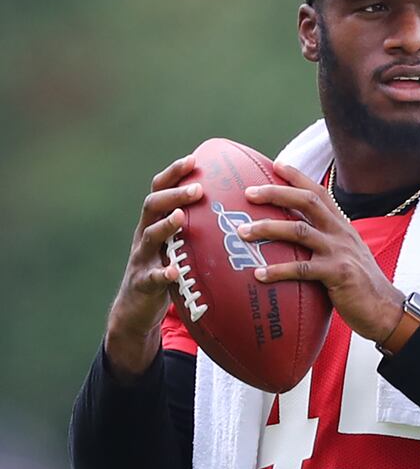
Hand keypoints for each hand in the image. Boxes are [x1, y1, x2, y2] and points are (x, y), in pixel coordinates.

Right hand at [105, 155, 203, 377]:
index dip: (173, 173)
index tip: (194, 159)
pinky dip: (162, 273)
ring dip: (165, 225)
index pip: (160, 190)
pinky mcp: (142, 284)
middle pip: (152, 206)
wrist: (135, 309)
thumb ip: (196, 228)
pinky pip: (151, 277)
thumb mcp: (178, 246)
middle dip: (174, 194)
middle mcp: (144, 235)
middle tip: (198, 189)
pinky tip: (174, 271)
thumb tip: (234, 210)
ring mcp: (141, 259)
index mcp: (154, 222)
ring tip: (181, 218)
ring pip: (149, 236)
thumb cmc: (166, 271)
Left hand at [239, 162, 404, 343]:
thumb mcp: (346, 254)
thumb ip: (326, 242)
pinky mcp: (338, 274)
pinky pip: (302, 269)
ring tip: (243, 233)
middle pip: (306, 202)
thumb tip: (297, 238)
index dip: (298, 177)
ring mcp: (339, 252)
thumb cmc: (360, 285)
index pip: (319, 192)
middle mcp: (341, 233)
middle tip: (248, 193)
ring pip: (299, 231)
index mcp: (342, 226)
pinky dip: (278, 271)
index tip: (276, 164)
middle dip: (276, 193)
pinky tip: (259, 274)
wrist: (385, 309)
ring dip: (268, 229)